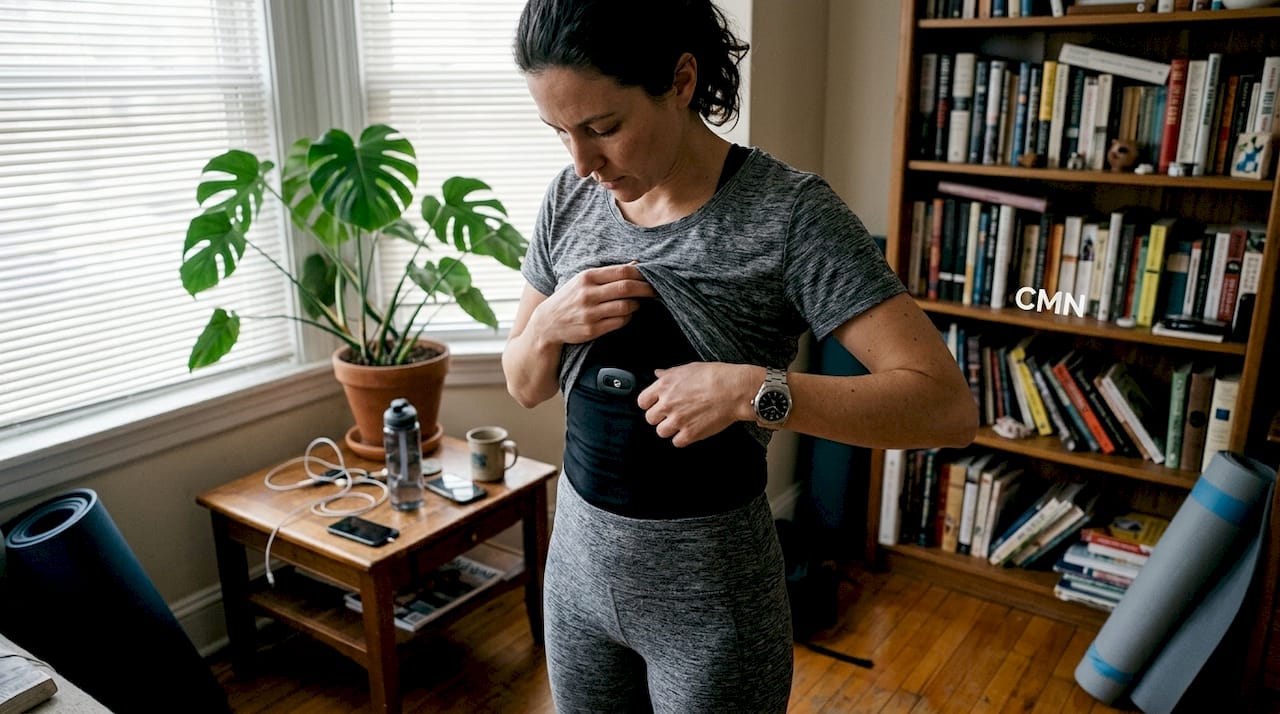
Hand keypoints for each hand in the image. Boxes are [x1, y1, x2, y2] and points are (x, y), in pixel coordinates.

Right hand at [530, 263, 656, 345]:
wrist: (546, 324)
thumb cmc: (569, 298)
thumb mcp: (583, 280)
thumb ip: (608, 274)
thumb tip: (636, 264)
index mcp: (586, 277)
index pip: (622, 271)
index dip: (641, 273)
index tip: (652, 276)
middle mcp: (588, 294)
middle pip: (626, 288)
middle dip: (646, 289)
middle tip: (656, 290)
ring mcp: (590, 313)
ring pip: (625, 306)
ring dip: (637, 305)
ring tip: (637, 303)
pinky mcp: (592, 330)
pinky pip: (619, 322)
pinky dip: (627, 318)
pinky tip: (626, 315)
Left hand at [636, 363, 752, 447]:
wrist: (735, 390)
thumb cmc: (716, 376)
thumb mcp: (688, 368)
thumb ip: (669, 374)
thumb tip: (657, 374)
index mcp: (665, 386)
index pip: (642, 401)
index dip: (649, 404)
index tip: (656, 405)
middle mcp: (668, 403)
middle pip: (650, 418)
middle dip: (660, 417)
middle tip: (672, 414)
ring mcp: (678, 420)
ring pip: (661, 432)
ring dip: (670, 429)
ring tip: (682, 422)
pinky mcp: (690, 433)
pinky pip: (676, 442)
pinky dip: (682, 438)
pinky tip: (690, 429)